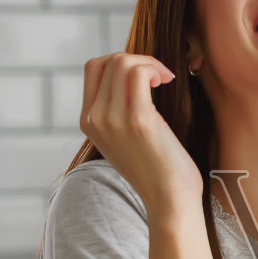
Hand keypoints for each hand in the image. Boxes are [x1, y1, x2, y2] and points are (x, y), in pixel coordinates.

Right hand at [80, 53, 203, 215]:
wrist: (169, 199)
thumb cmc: (157, 169)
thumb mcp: (125, 137)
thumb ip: (118, 111)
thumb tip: (133, 76)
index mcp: (88, 122)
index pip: (93, 68)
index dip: (120, 61)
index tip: (144, 76)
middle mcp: (94, 119)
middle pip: (108, 61)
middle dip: (138, 59)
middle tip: (159, 76)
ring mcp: (112, 119)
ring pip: (122, 62)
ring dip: (148, 62)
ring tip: (164, 78)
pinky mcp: (137, 119)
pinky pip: (139, 73)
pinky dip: (155, 68)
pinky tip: (168, 81)